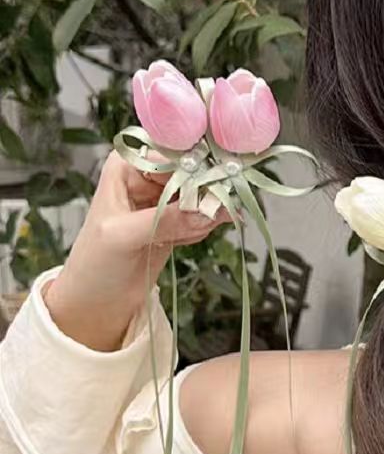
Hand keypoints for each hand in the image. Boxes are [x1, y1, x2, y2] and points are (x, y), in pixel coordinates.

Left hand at [45, 151, 231, 350]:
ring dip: (204, 216)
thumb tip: (208, 210)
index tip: (217, 183)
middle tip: (213, 214)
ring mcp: (168, 196)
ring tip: (181, 237)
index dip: (198, 165)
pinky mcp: (182, 218)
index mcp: (129, 164)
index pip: (173, 153)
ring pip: (207, 193)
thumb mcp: (123, 237)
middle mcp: (150, 175)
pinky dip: (204, 228)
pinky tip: (182, 242)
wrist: (100, 300)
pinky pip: (208, 214)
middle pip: (196, 170)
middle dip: (206, 194)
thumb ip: (164, 220)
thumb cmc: (95, 264)